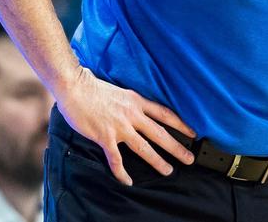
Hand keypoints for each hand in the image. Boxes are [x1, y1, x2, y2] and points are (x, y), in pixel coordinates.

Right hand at [55, 66, 195, 185]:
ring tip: (168, 170)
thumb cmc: (93, 87)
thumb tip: (137, 109)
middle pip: (160, 133)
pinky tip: (128, 180)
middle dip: (177, 147)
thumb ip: (131, 102)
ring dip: (157, 161)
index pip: (165, 114)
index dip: (181, 124)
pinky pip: (116, 159)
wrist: (75, 87)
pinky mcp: (105, 137)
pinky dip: (122, 172)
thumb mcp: (121, 91)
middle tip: (189, 158)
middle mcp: (132, 114)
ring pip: (144, 147)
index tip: (192, 133)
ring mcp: (119, 127)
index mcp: (136, 102)